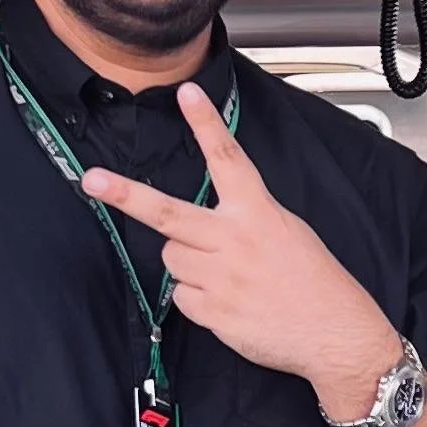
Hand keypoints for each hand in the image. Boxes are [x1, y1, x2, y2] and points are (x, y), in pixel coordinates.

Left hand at [85, 88, 399, 419]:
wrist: (334, 333)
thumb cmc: (314, 281)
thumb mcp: (288, 230)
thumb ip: (245, 217)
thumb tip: (205, 221)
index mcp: (258, 212)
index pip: (227, 159)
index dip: (206, 124)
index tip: (186, 94)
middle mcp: (235, 240)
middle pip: (167, 213)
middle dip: (126, 195)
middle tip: (92, 180)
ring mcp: (221, 278)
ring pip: (170, 257)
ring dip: (186, 262)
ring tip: (223, 274)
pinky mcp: (213, 312)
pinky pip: (182, 296)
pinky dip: (197, 298)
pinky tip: (227, 301)